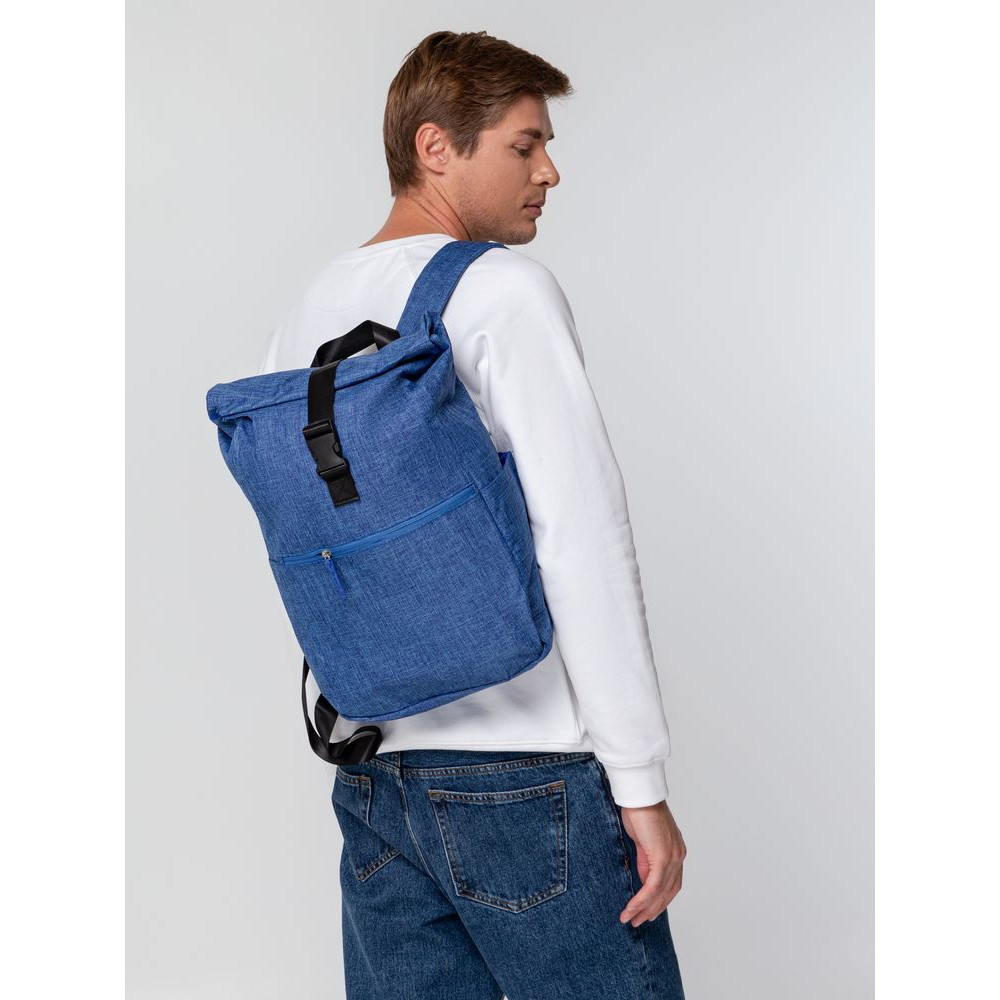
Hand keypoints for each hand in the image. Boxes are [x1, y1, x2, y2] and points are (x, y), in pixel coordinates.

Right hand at [618, 800, 685, 926]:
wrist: (639, 795)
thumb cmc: (639, 812)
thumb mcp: (643, 842)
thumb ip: (646, 861)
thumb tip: (643, 879)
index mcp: (676, 851)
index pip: (672, 883)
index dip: (660, 900)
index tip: (648, 911)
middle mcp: (678, 856)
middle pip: (669, 892)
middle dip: (653, 910)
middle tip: (638, 921)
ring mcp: (672, 857)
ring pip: (660, 893)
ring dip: (644, 909)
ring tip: (630, 919)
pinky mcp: (662, 857)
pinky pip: (652, 886)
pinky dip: (641, 900)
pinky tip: (631, 908)